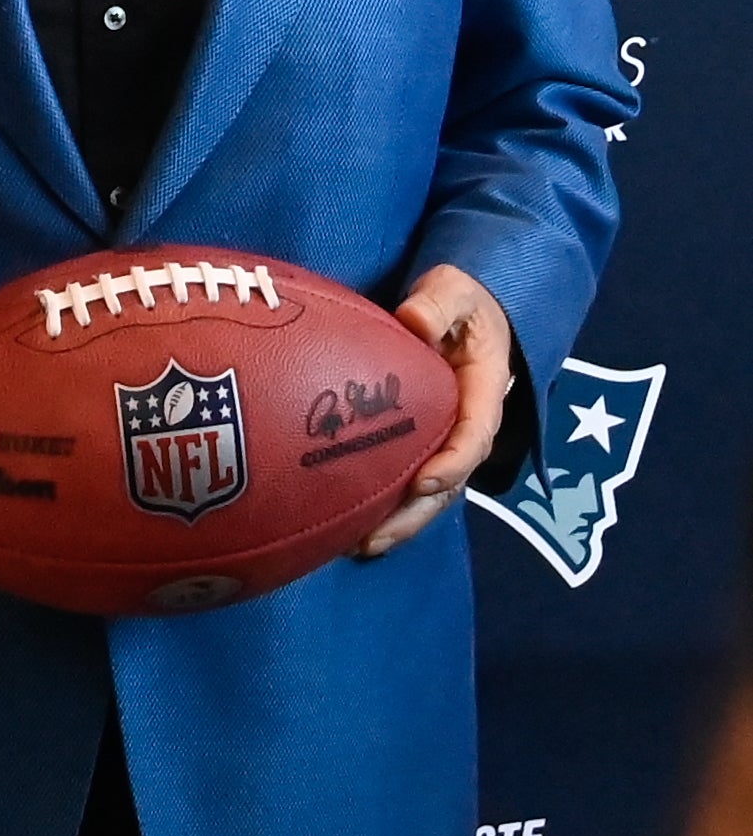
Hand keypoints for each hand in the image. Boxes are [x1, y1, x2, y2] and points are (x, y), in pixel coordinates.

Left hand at [357, 262, 511, 558]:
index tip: (422, 481)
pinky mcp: (425, 443)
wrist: (466, 309)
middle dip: (414, 514)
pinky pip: (411, 481)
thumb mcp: (454, 289)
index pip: (474, 435)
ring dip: (400, 522)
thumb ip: (437, 304)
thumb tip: (412, 323)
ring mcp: (448, 439)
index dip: (452, 462)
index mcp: (483, 391)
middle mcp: (469, 425)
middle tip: (373, 539)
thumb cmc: (460, 300)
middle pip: (449, 481)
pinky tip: (352, 525)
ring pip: (431, 493)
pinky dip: (389, 506)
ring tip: (357, 546)